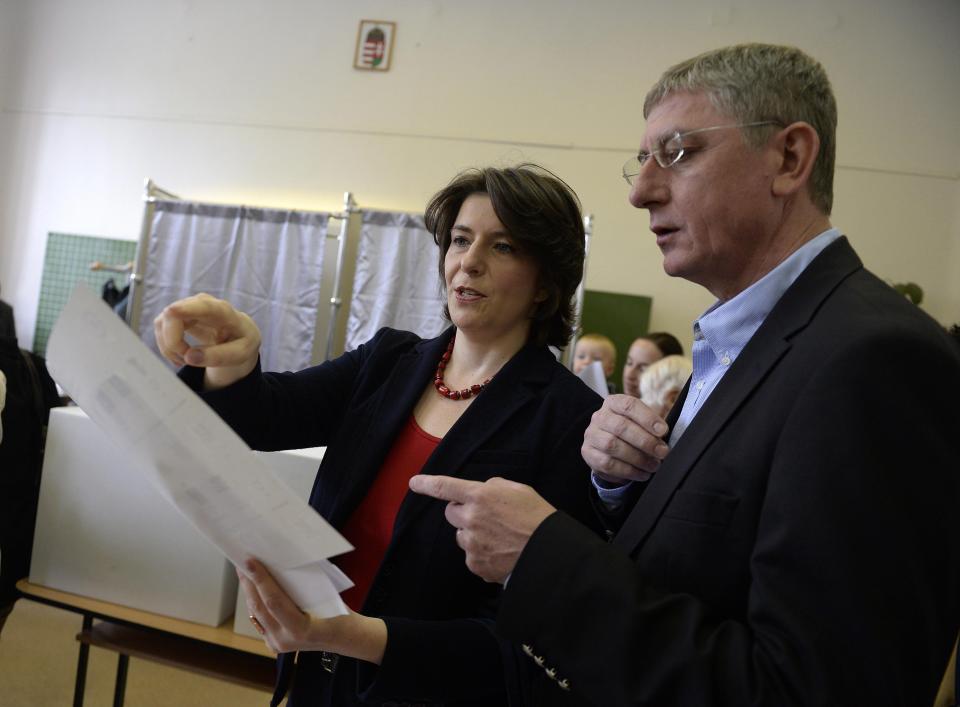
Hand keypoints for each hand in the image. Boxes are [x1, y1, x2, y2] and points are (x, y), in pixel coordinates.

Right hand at [153, 293, 260, 388]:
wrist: (238, 334)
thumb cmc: (241, 341)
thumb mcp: (239, 354)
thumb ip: (219, 356)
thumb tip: (190, 357)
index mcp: (224, 312)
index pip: (204, 306)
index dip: (186, 308)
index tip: (171, 311)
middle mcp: (202, 303)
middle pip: (174, 317)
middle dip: (174, 344)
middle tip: (187, 361)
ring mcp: (187, 306)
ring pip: (163, 323)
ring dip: (169, 347)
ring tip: (187, 360)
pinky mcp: (177, 313)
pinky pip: (161, 327)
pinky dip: (167, 345)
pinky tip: (182, 354)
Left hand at [238, 558, 386, 662]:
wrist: (344, 637)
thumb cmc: (339, 612)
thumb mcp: (325, 596)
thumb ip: (302, 585)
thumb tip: (278, 563)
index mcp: (301, 629)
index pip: (273, 601)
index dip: (260, 580)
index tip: (249, 561)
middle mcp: (285, 640)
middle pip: (259, 607)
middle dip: (249, 582)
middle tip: (241, 561)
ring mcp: (277, 644)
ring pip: (256, 613)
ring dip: (249, 591)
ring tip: (244, 571)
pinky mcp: (273, 643)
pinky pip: (260, 619)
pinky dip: (256, 601)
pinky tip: (252, 587)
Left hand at [408, 475, 554, 583]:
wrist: (548, 553)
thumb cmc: (537, 518)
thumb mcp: (518, 490)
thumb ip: (493, 487)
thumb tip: (481, 492)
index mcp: (480, 495)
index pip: (445, 487)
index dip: (427, 483)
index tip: (414, 483)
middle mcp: (471, 518)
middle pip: (451, 513)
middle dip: (463, 512)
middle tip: (485, 516)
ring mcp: (472, 543)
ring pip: (462, 535)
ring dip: (473, 534)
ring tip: (499, 538)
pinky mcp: (475, 564)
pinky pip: (471, 555)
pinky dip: (482, 553)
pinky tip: (501, 552)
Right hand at [581, 394, 669, 483]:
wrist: (606, 443)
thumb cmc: (630, 430)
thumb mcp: (639, 421)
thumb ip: (651, 426)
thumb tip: (662, 436)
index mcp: (613, 403)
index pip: (629, 405)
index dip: (647, 418)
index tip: (663, 431)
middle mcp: (600, 417)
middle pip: (621, 427)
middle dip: (645, 441)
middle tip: (662, 452)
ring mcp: (592, 435)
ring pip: (612, 446)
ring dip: (638, 458)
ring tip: (653, 465)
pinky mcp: (588, 453)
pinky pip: (607, 464)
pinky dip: (628, 471)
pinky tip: (641, 473)